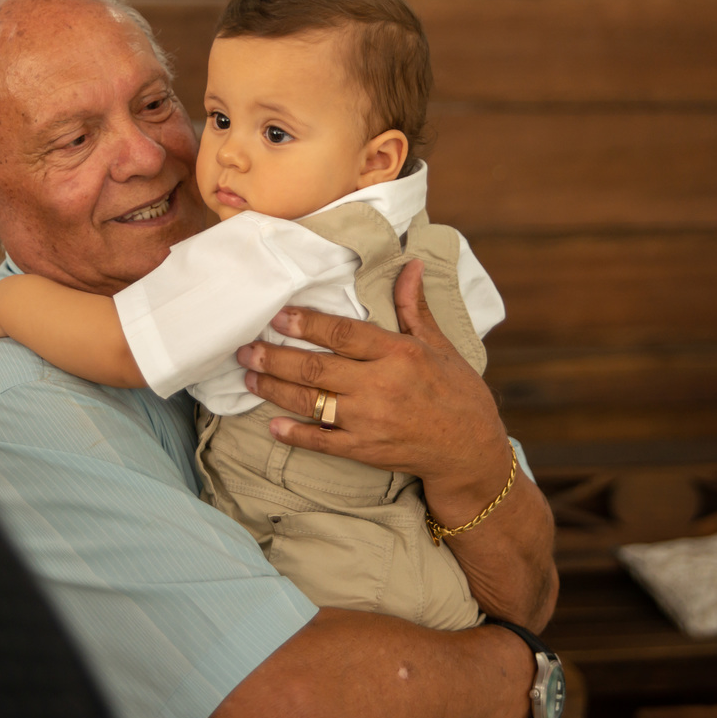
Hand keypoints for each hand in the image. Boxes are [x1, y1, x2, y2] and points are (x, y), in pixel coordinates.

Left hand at [236, 259, 507, 494]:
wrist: (470, 451)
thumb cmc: (457, 393)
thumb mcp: (441, 346)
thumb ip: (414, 308)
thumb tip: (409, 266)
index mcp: (399, 354)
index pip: (343, 334)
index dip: (307, 324)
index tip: (278, 316)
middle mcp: (380, 386)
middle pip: (316, 368)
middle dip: (275, 358)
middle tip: (246, 349)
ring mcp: (369, 421)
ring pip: (311, 402)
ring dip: (274, 389)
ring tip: (249, 377)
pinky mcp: (364, 450)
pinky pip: (321, 441)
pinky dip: (294, 435)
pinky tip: (272, 425)